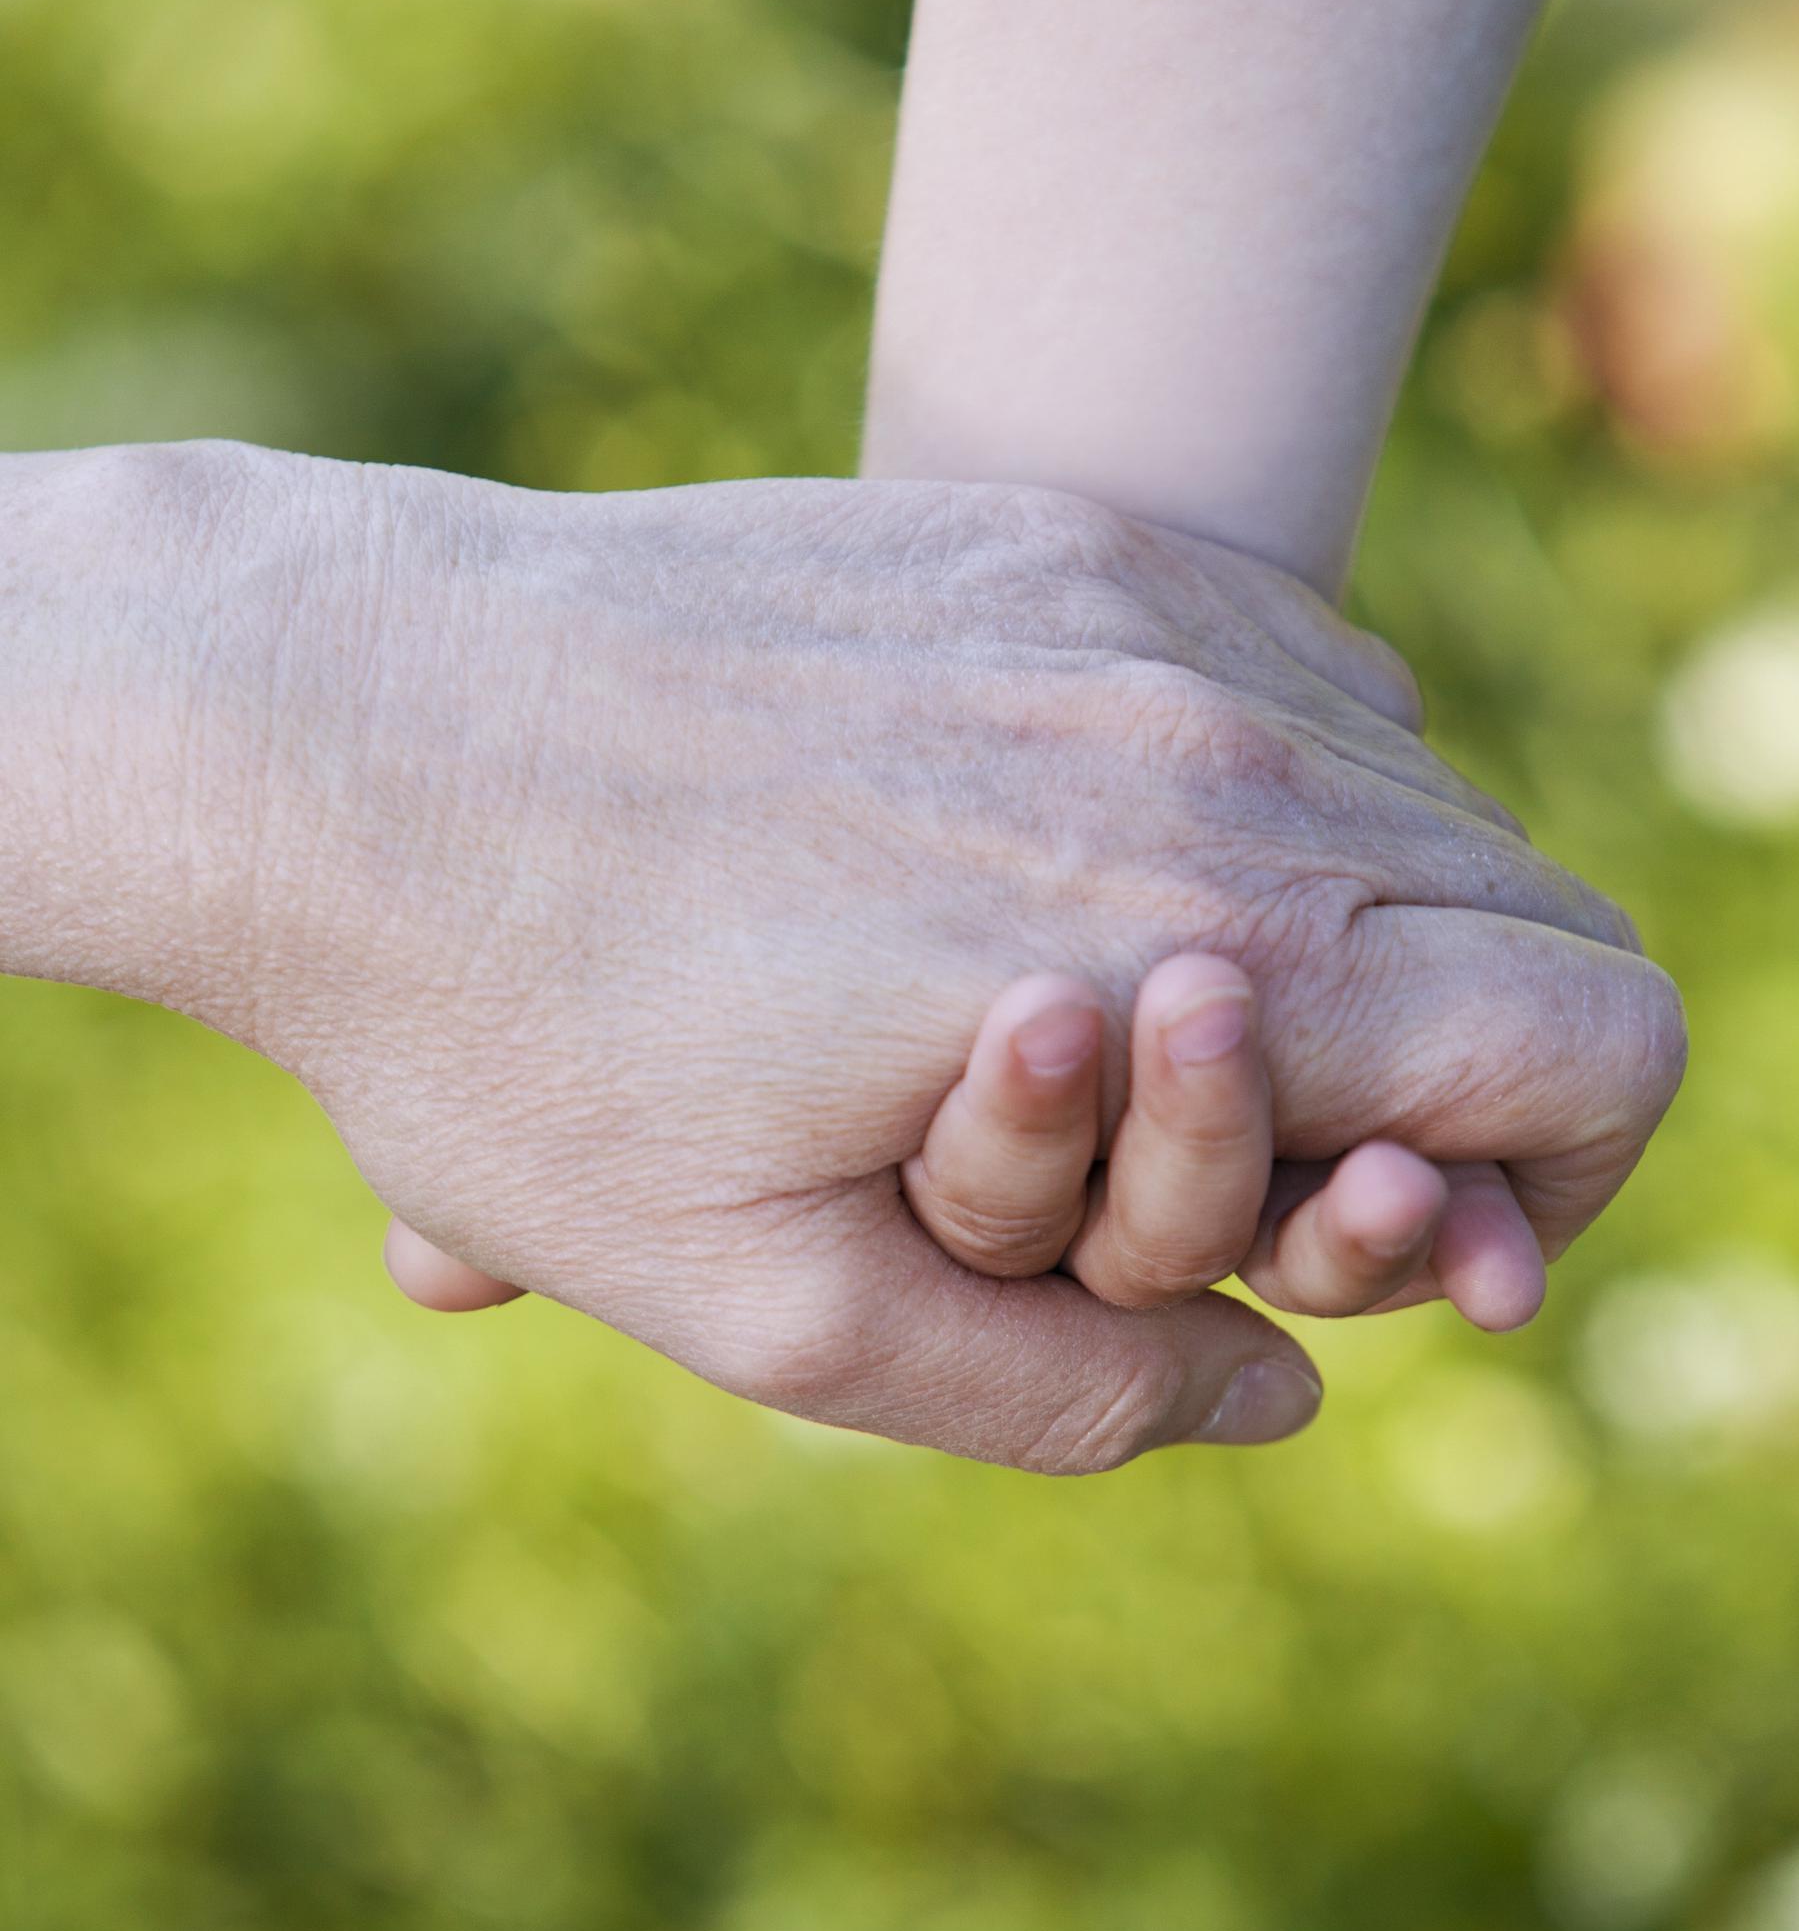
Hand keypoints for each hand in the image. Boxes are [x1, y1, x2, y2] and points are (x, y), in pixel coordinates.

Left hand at [1, 446, 1683, 1470]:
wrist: (336, 723)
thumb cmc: (519, 1036)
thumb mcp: (769, 1308)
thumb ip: (1066, 1392)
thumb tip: (1277, 1390)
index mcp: (1192, 959)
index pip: (1594, 1047)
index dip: (1553, 1180)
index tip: (1412, 1235)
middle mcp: (1217, 751)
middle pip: (1536, 915)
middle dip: (1465, 1074)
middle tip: (1283, 1157)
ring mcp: (1137, 616)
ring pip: (1419, 792)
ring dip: (1359, 931)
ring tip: (1153, 1009)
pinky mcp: (1048, 539)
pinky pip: (1288, 666)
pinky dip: (1268, 788)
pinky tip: (1084, 859)